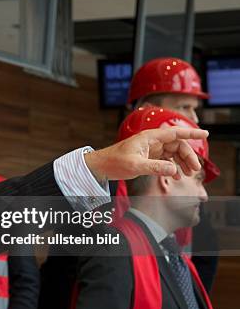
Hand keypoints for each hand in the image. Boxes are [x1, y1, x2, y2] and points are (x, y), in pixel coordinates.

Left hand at [84, 127, 207, 181]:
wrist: (101, 166)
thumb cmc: (114, 162)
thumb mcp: (135, 166)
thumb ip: (155, 167)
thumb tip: (174, 169)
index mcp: (149, 137)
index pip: (175, 133)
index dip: (191, 133)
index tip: (206, 133)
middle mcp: (152, 141)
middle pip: (177, 144)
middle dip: (188, 156)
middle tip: (194, 170)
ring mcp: (151, 149)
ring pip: (173, 152)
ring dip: (182, 162)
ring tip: (187, 174)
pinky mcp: (148, 156)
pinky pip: (166, 159)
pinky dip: (173, 166)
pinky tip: (176, 175)